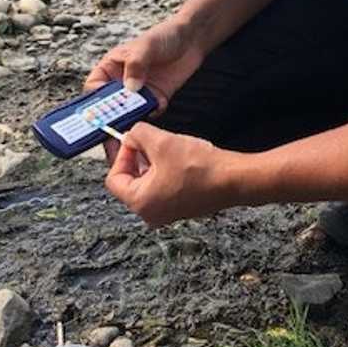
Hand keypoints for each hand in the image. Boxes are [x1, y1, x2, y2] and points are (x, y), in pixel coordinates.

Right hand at [83, 17, 204, 161]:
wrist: (191, 40)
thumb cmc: (163, 36)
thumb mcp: (146, 46)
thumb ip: (136, 65)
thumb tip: (130, 88)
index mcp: (110, 68)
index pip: (94, 90)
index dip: (94, 104)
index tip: (98, 115)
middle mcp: (121, 83)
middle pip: (108, 108)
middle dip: (109, 123)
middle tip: (110, 135)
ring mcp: (138, 93)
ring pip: (128, 115)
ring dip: (130, 123)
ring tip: (130, 132)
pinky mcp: (154, 99)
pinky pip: (149, 113)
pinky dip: (152, 113)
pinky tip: (159, 105)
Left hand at [105, 122, 238, 226]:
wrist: (233, 179)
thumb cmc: (200, 167)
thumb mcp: (162, 141)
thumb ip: (138, 134)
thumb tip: (130, 134)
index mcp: (140, 202)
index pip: (114, 178)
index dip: (121, 154)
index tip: (132, 140)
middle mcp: (151, 213)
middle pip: (131, 180)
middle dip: (138, 156)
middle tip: (147, 139)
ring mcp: (167, 212)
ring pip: (148, 182)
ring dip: (153, 162)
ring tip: (167, 146)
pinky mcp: (181, 207)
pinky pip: (164, 187)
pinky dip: (166, 170)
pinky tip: (179, 156)